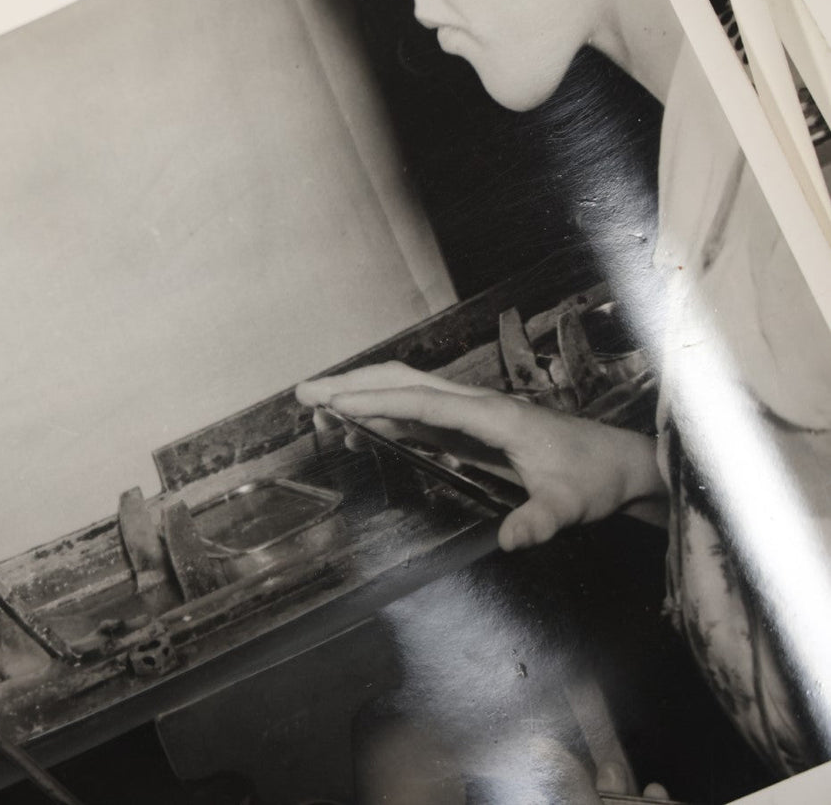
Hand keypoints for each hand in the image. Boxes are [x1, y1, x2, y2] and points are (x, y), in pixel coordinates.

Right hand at [296, 362, 663, 550]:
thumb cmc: (592, 478)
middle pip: (404, 381)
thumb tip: (511, 540)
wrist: (616, 463)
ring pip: (406, 389)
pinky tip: (357, 427)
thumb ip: (540, 521)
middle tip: (305, 392)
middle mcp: (475, 404)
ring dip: (361, 392)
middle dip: (353, 384)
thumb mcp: (568, 506)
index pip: (423, 401)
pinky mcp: (468, 426)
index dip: (378, 401)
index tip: (336, 403)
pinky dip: (380, 411)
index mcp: (493, 415)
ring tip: (317, 405)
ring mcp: (470, 412)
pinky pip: (415, 410)